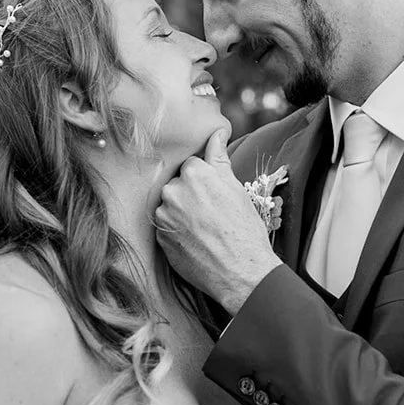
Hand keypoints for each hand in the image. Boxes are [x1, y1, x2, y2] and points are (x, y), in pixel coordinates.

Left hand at [155, 127, 281, 313]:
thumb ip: (219, 157)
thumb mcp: (235, 187)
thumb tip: (218, 132)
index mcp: (193, 173)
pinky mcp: (159, 237)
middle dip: (191, 196)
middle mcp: (173, 190)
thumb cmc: (244, 229)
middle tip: (212, 215)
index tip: (215, 197)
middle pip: (178, 185)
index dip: (206, 182)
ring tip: (205, 230)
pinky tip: (196, 241)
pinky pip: (165, 227)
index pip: (192, 167)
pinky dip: (177, 232)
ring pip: (170, 206)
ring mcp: (163, 215)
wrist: (240, 271)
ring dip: (182, 214)